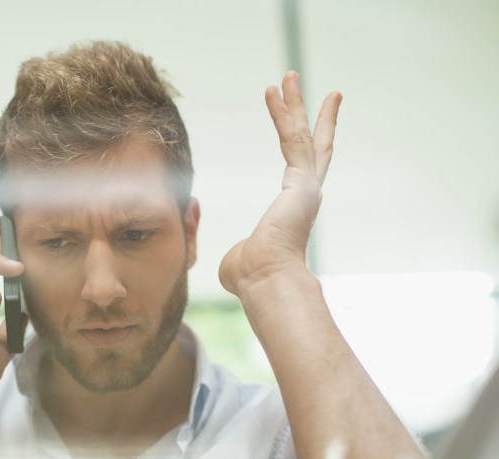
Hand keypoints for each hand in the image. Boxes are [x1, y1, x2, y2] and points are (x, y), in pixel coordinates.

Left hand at [219, 71, 340, 297]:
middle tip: (326, 93)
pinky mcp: (300, 181)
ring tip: (288, 77)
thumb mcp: (239, 260)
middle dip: (314, 117)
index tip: (310, 125)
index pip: (304, 168)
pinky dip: (283, 113)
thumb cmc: (252, 276)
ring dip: (296, 105)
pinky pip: (291, 138)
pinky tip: (274, 91)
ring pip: (303, 135)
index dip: (308, 143)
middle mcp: (306, 194)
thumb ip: (239, 252)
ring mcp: (306, 186)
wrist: (267, 280)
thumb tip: (234, 261)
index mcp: (294, 210)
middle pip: (314, 146)